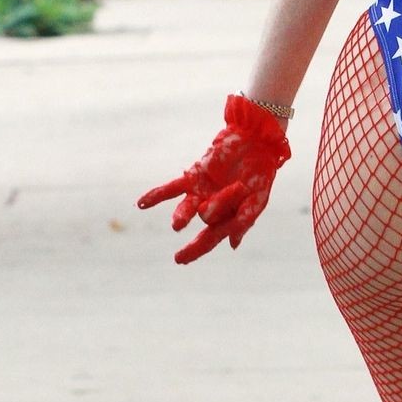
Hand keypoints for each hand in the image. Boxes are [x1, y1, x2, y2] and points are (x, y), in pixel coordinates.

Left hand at [136, 92, 290, 263]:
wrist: (254, 142)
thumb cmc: (260, 172)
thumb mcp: (257, 198)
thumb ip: (245, 219)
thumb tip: (231, 244)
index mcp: (229, 217)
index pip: (211, 237)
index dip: (197, 250)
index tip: (181, 260)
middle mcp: (212, 208)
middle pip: (203, 224)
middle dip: (195, 240)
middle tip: (180, 258)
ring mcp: (201, 193)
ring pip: (186, 208)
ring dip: (182, 216)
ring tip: (177, 226)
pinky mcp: (194, 177)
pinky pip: (172, 188)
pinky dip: (157, 195)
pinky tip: (141, 204)